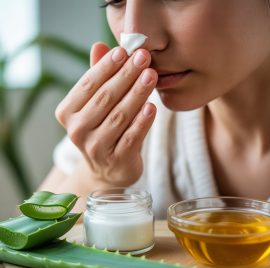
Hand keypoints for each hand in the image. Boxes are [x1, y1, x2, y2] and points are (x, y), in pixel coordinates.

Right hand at [55, 43, 157, 186]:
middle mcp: (77, 131)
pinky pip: (132, 138)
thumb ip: (98, 78)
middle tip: (143, 57)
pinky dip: (142, 122)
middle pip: (105, 98)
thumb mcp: (96, 104)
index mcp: (67, 113)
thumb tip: (100, 45)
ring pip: (119, 116)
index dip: (106, 66)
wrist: (107, 170)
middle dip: (126, 75)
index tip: (124, 50)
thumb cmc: (102, 129)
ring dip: (137, 94)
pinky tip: (152, 107)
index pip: (88, 85)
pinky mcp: (117, 161)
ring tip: (152, 75)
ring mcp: (96, 148)